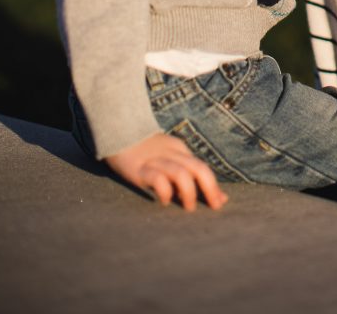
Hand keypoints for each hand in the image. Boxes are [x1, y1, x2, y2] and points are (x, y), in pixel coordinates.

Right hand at [105, 132, 227, 211]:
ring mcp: (155, 160)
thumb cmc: (144, 149)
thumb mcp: (167, 155)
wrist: (117, 129)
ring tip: (189, 208)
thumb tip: (205, 190)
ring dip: (189, 193)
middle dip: (210, 189)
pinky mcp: (139, 168)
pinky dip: (165, 192)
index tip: (220, 203)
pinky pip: (158, 179)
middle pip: (198, 169)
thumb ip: (184, 171)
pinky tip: (164, 201)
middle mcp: (171, 153)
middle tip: (214, 207)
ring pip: (181, 174)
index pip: (202, 168)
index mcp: (179, 150)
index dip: (213, 186)